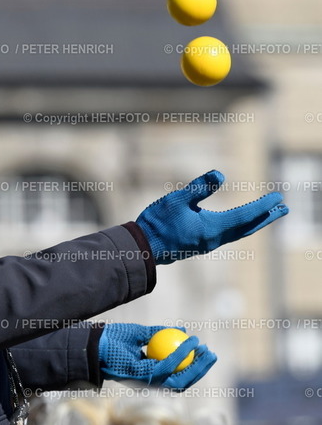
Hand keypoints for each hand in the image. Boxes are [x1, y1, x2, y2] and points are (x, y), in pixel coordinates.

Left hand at [98, 323, 216, 390]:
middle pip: (182, 381)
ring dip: (195, 365)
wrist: (94, 342)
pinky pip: (166, 366)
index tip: (205, 351)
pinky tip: (188, 342)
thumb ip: (159, 333)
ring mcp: (147, 381)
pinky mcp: (142, 376)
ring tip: (205, 349)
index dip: (195, 367)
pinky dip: (180, 355)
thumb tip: (181, 330)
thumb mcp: (140, 334)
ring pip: (178, 378)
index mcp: (151, 374)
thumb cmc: (114, 339)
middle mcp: (151, 381)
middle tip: (212, 353)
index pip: (178, 375)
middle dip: (200, 370)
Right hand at [136, 169, 288, 263]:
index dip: (262, 207)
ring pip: (238, 232)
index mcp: (211, 229)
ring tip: (268, 214)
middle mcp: (214, 239)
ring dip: (255, 222)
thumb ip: (198, 188)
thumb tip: (220, 175)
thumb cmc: (157, 223)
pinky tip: (238, 223)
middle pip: (247, 227)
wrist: (141, 249)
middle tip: (284, 208)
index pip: (244, 216)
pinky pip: (228, 235)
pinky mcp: (200, 243)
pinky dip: (241, 226)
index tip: (278, 198)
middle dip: (266, 217)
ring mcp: (207, 243)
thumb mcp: (176, 200)